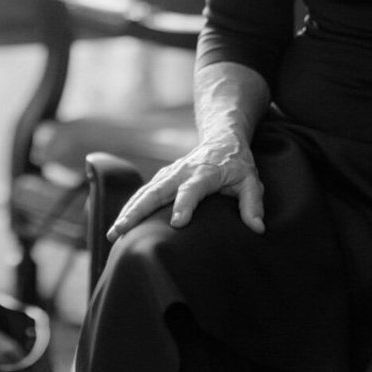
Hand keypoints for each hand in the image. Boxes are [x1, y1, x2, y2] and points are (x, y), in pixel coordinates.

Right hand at [107, 132, 264, 241]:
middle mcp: (181, 172)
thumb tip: (257, 229)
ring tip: (113, 232)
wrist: (221, 139)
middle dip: (137, 212)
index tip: (178, 224)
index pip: (192, 190)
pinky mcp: (162, 178)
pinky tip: (120, 224)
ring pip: (144, 193)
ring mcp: (169, 174)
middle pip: (156, 191)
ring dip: (127, 211)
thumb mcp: (251, 181)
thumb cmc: (238, 164)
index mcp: (204, 173)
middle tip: (122, 230)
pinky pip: (143, 194)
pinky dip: (129, 208)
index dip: (185, 205)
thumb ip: (253, 204)